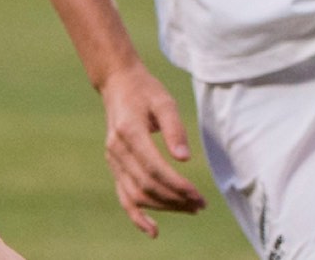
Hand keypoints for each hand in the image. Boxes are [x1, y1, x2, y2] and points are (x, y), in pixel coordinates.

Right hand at [99, 63, 205, 235]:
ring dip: (165, 206)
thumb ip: (174, 129)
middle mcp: (117, 149)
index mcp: (129, 132)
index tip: (198, 195)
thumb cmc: (145, 91)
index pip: (154, 168)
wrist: (117, 84)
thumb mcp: (164, 101)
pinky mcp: (115, 166)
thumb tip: (185, 158)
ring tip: (191, 209)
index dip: (177, 185)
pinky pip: (124, 196)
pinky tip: (153, 231)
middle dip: (175, 199)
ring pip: (137, 194)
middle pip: (147, 185)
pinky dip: (137, 216)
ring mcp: (113, 160)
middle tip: (201, 204)